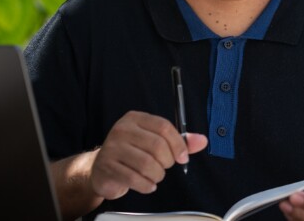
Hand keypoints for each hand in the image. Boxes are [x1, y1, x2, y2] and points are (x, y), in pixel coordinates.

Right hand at [89, 110, 207, 199]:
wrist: (101, 168)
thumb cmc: (132, 153)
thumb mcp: (155, 142)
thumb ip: (179, 142)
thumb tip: (202, 140)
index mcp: (136, 119)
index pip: (163, 127)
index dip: (178, 144)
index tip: (183, 157)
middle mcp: (122, 129)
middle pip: (156, 145)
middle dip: (167, 161)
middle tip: (165, 167)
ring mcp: (112, 147)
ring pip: (146, 163)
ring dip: (157, 175)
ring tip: (156, 176)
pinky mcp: (107, 166)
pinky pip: (133, 178)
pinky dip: (146, 185)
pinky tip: (148, 185)